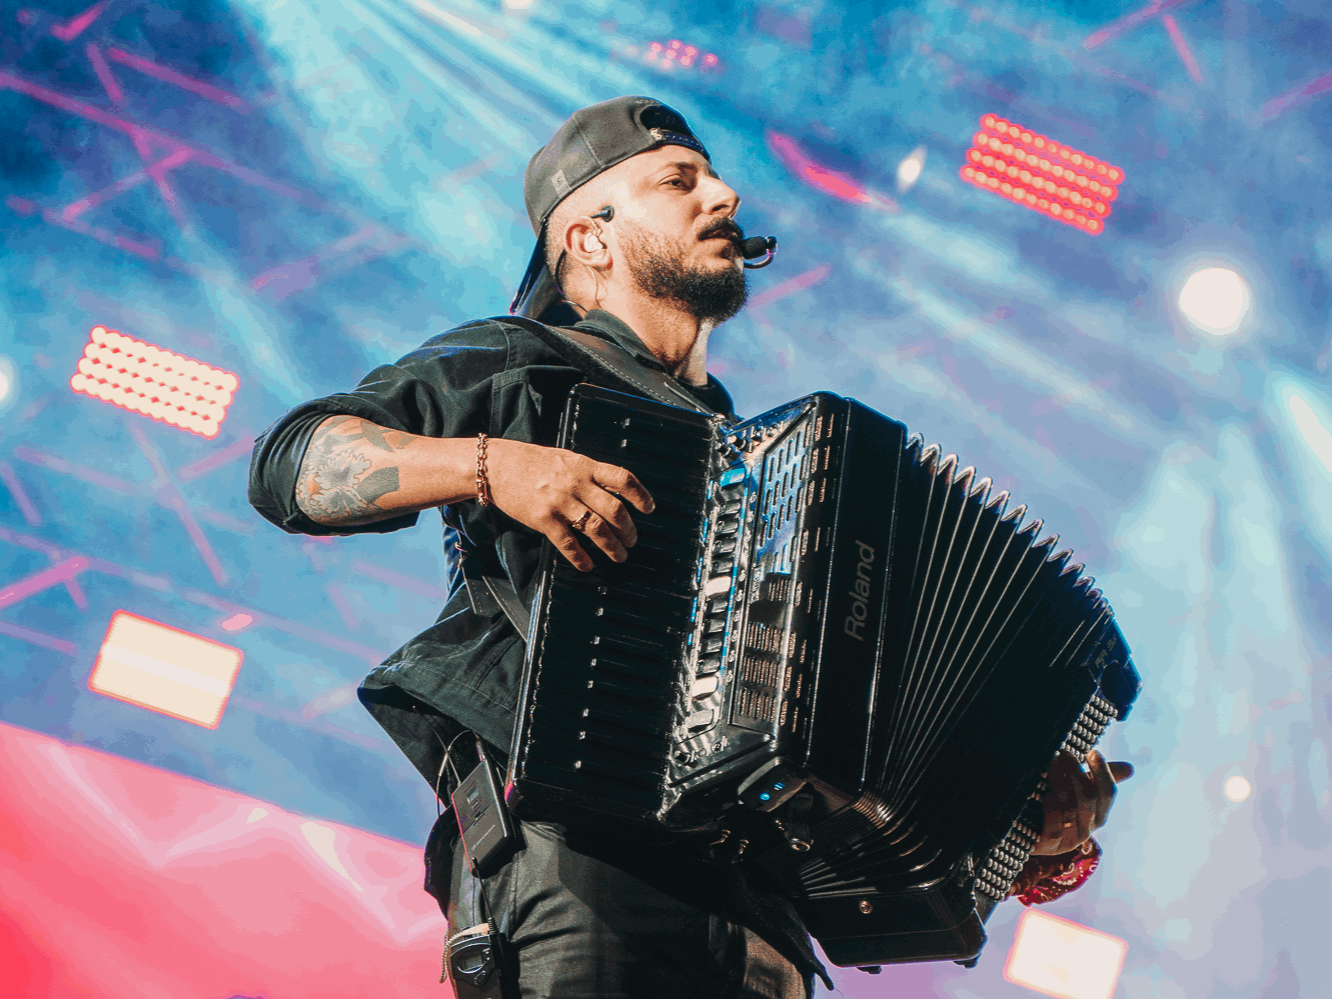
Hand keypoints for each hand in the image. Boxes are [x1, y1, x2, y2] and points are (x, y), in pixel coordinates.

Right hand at [483, 439, 654, 571]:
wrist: (496, 466)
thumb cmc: (530, 461)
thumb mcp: (566, 459)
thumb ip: (588, 473)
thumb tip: (612, 489)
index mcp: (584, 466)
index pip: (622, 479)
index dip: (640, 495)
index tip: (649, 508)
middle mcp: (576, 483)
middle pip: (614, 509)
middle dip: (628, 529)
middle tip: (632, 540)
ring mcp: (560, 502)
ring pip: (596, 528)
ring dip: (612, 546)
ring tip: (619, 555)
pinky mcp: (543, 519)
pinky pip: (568, 543)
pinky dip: (581, 557)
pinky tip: (588, 564)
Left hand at [1031, 750, 1132, 855]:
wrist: (1027, 832)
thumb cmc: (1055, 806)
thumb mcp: (1076, 791)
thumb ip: (1098, 778)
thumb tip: (1130, 768)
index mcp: (1097, 814)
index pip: (1107, 793)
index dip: (1102, 772)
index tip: (1092, 752)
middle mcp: (1086, 828)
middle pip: (1089, 798)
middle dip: (1077, 773)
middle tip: (1064, 753)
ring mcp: (1068, 840)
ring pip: (1070, 809)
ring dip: (1060, 783)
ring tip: (1050, 764)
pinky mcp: (1048, 846)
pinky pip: (1054, 830)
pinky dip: (1052, 812)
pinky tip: (1047, 796)